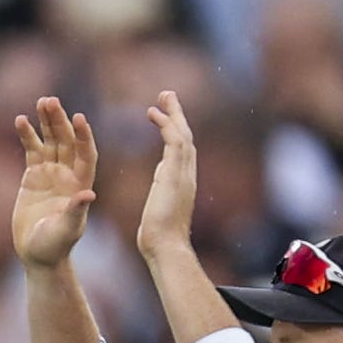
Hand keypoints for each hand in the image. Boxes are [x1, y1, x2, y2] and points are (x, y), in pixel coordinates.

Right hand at [9, 96, 95, 269]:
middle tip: (51, 101)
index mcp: (81, 184)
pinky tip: (20, 120)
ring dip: (46, 122)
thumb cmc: (56, 245)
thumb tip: (88, 195)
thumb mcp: (67, 229)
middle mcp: (68, 174)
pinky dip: (27, 135)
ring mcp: (51, 173)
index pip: (85, 153)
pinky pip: (32, 150)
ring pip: (50, 141)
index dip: (83, 136)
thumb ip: (76, 211)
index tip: (78, 118)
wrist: (38, 254)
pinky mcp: (33, 176)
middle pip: (66, 141)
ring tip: (41, 101)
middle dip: (60, 121)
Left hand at [138, 91, 198, 255]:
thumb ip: (163, 184)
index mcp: (182, 179)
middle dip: (177, 114)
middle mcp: (187, 173)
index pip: (181, 148)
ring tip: (164, 95)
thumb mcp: (160, 202)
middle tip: (168, 94)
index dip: (174, 129)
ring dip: (174, 113)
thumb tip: (161, 172)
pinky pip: (174, 142)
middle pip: (186, 135)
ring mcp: (184, 173)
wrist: (166, 247)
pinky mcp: (176, 174)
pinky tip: (154, 113)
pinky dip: (166, 125)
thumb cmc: (159, 236)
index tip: (164, 115)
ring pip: (183, 134)